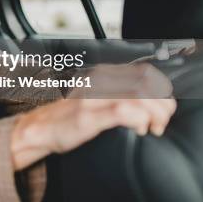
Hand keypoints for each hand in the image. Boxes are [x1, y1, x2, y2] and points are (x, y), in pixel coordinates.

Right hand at [10, 63, 176, 169]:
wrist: (39, 127)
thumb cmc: (68, 116)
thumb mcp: (96, 97)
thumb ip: (117, 92)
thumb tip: (149, 97)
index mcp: (102, 75)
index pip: (145, 72)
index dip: (162, 90)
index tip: (164, 107)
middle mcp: (99, 81)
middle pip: (146, 83)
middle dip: (163, 104)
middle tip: (161, 121)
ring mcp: (93, 98)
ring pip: (139, 95)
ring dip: (155, 114)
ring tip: (153, 127)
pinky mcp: (88, 115)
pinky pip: (123, 111)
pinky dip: (139, 120)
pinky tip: (138, 129)